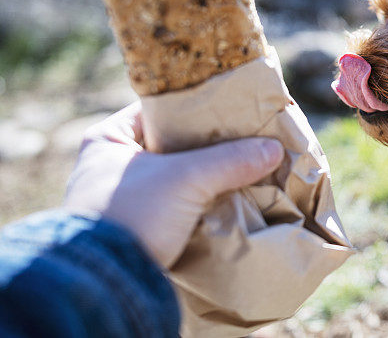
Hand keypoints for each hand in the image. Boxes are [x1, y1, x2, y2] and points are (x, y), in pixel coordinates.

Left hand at [64, 103, 282, 267]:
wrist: (107, 286)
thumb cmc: (134, 215)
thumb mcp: (186, 179)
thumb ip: (230, 160)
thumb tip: (274, 149)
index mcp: (108, 139)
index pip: (160, 109)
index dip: (196, 107)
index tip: (232, 107)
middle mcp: (111, 166)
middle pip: (173, 144)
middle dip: (209, 146)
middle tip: (245, 139)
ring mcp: (124, 199)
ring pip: (178, 177)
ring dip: (208, 178)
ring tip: (246, 167)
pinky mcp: (138, 228)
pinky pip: (178, 205)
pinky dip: (201, 202)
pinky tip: (230, 199)